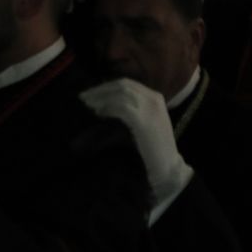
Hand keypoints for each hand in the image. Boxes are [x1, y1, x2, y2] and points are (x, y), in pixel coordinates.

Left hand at [81, 78, 192, 220]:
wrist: (168, 167)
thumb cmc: (154, 149)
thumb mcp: (145, 123)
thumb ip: (133, 111)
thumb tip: (106, 104)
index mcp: (155, 97)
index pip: (127, 84)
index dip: (106, 86)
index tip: (91, 93)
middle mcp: (153, 99)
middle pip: (122, 85)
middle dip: (101, 89)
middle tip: (83, 97)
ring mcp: (150, 109)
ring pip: (121, 93)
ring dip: (101, 97)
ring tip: (88, 105)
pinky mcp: (143, 122)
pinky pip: (121, 108)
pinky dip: (108, 108)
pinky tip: (99, 113)